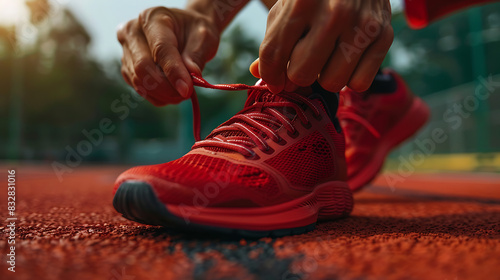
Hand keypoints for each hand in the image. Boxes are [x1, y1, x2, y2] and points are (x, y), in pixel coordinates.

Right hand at [117, 6, 219, 105]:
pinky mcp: (127, 69)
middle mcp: (132, 33)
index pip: (160, 49)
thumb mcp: (204, 36)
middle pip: (142, 68)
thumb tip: (191, 75)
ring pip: (139, 82)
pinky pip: (140, 90)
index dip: (173, 72)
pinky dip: (158, 97)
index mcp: (152, 18)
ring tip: (182, 92)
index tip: (187, 89)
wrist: (185, 32)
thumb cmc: (194, 32)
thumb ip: (196, 54)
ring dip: (163, 94)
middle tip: (187, 93)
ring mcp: (126, 52)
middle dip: (167, 87)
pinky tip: (172, 93)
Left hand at [258, 0, 392, 92]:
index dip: (270, 75)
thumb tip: (259, 73)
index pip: (274, 54)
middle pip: (302, 75)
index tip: (275, 82)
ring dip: (326, 76)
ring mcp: (362, 25)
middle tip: (304, 62)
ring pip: (332, 83)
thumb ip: (274, 39)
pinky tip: (347, 59)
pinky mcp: (384, 35)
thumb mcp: (289, 6)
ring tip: (328, 57)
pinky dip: (351, 78)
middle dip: (298, 74)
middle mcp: (334, 13)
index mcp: (302, 2)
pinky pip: (359, 83)